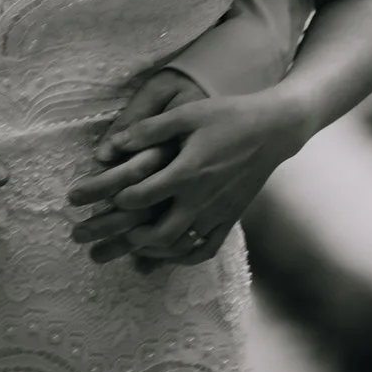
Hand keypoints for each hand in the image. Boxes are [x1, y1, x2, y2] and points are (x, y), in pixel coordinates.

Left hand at [68, 79, 308, 269]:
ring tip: (129, 245)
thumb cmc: (227, 116)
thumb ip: (148, 130)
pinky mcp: (230, 219)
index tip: (98, 198)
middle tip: (103, 236)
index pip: (141, 195)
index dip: (116, 199)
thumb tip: (113, 145)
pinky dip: (182, 257)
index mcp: (187, 171)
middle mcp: (202, 199)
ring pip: (178, 246)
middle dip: (125, 237)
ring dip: (150, 250)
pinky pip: (203, 249)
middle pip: (157, 233)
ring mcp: (218, 213)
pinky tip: (167, 253)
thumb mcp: (186, 114)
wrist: (273, 130)